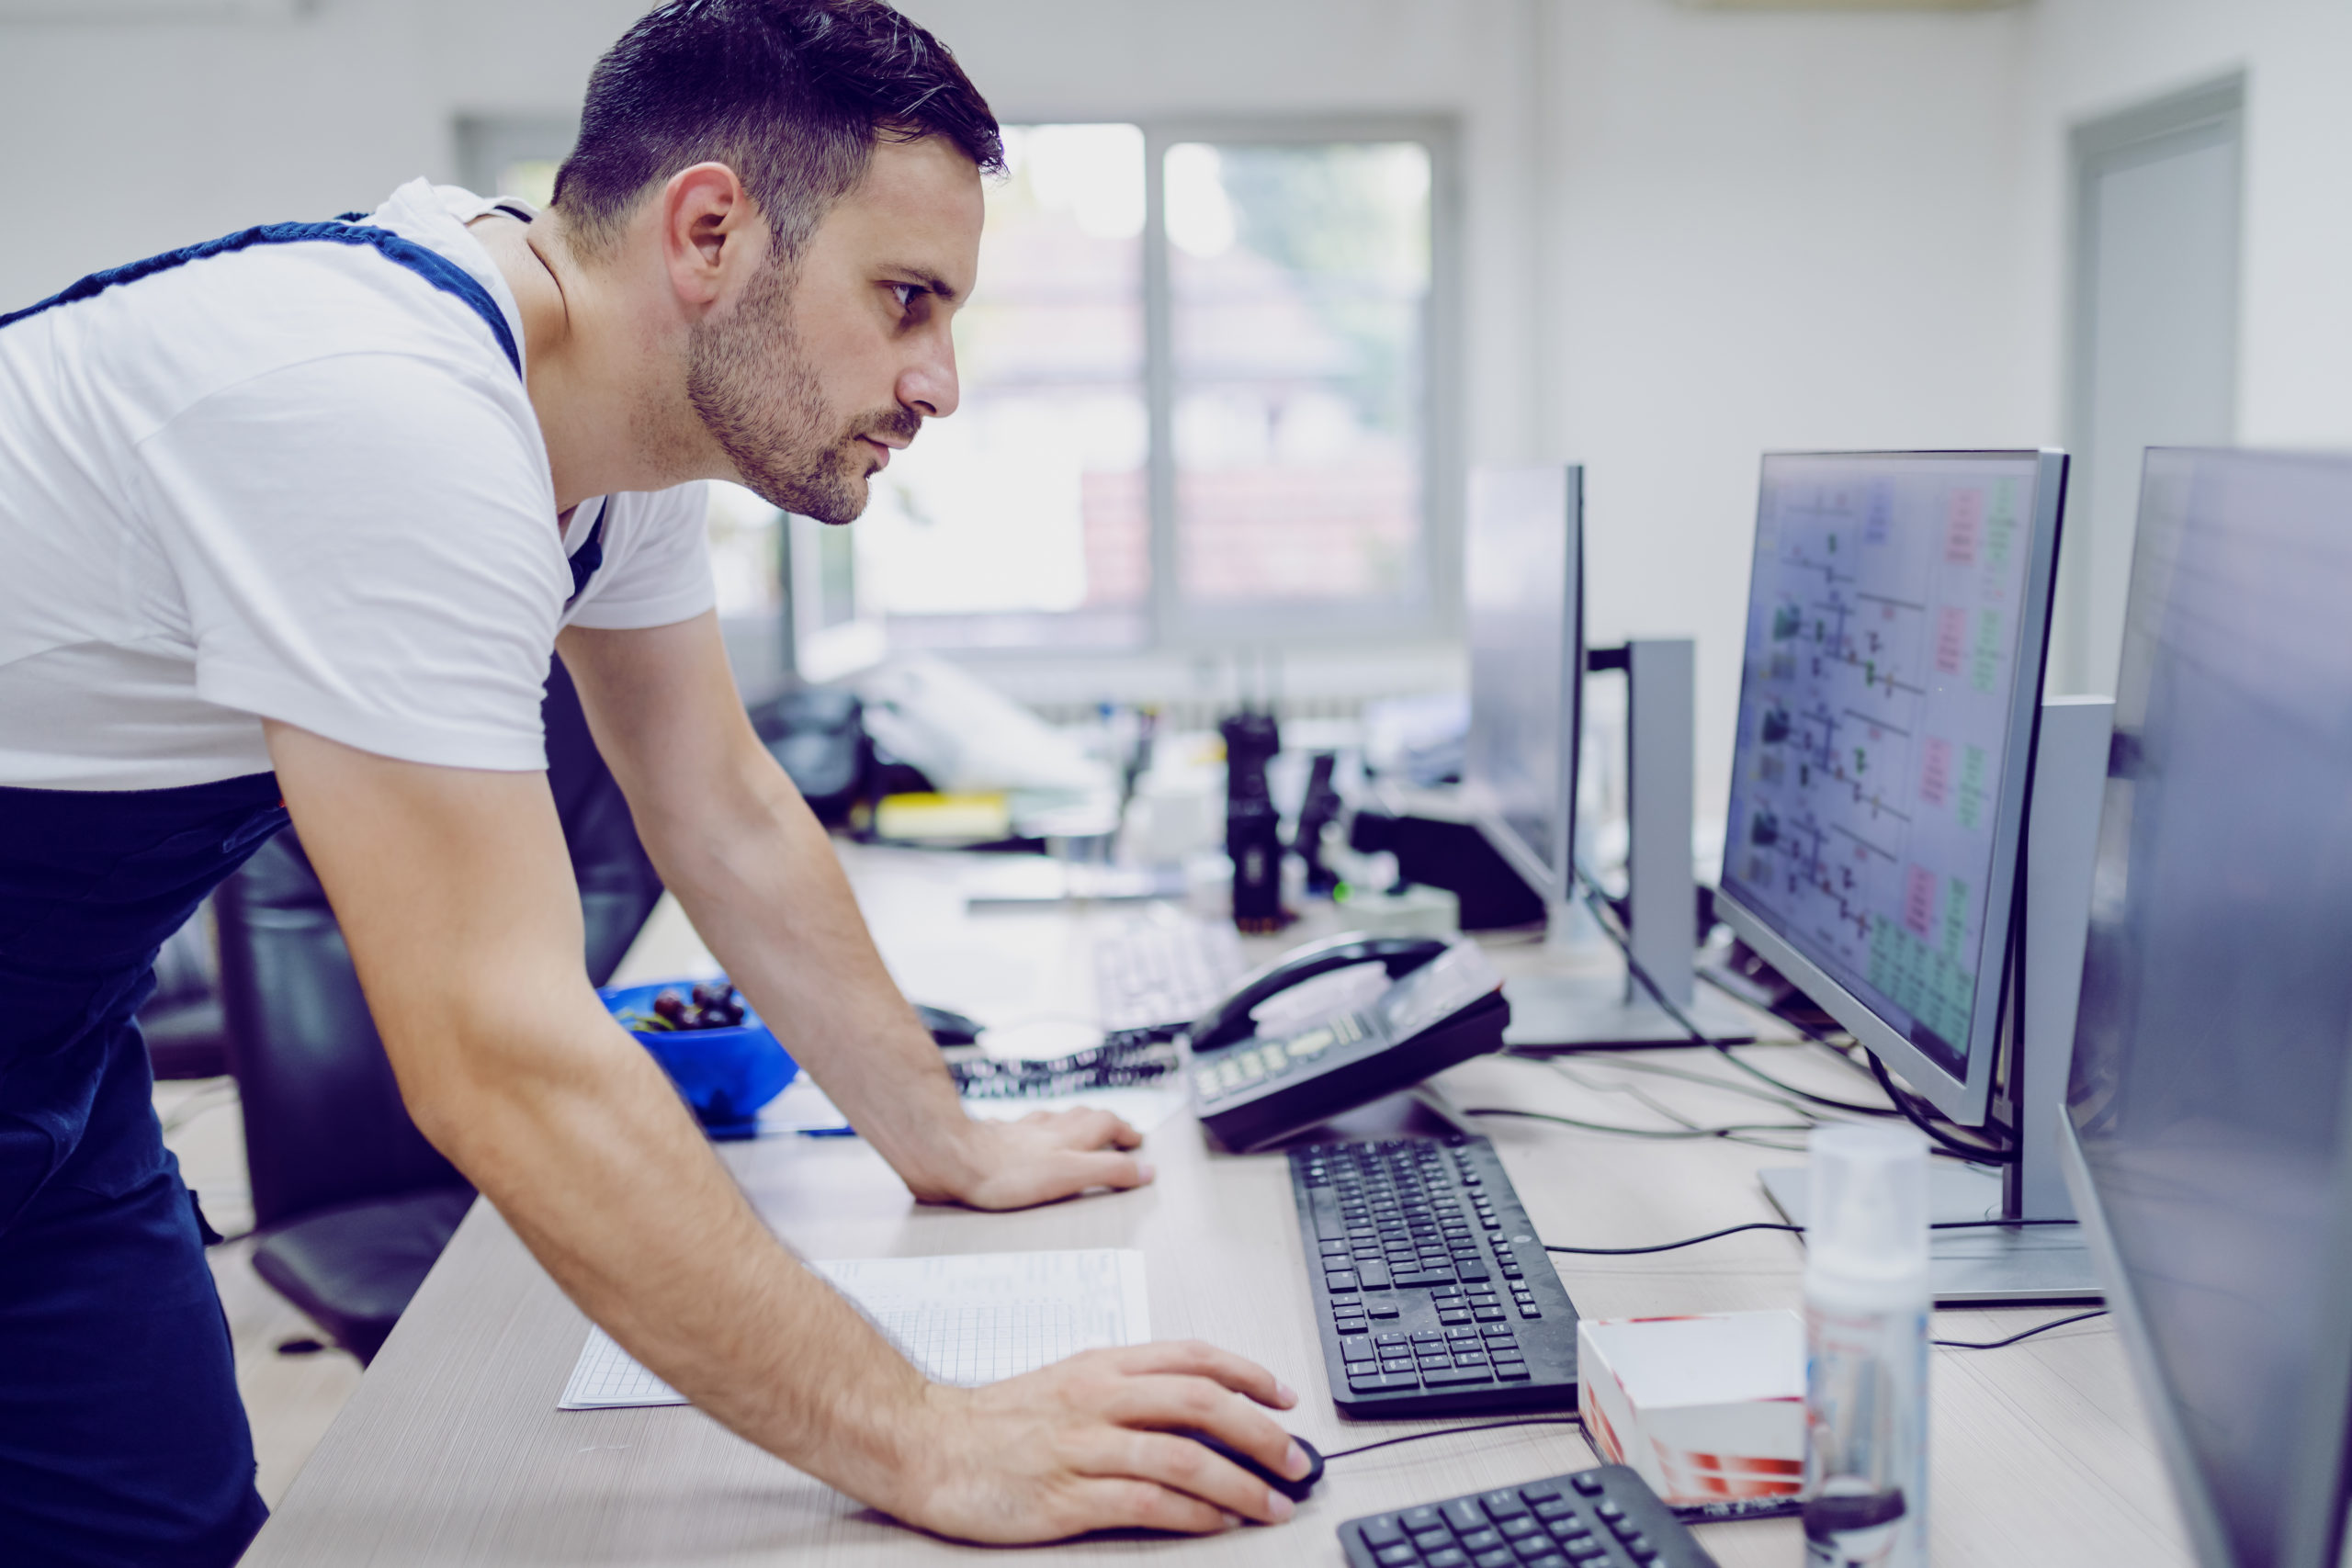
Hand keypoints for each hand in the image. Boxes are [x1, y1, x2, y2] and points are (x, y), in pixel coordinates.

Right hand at [878, 1341, 1307, 1541]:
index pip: (1193, 1357)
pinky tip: (1218, 1523)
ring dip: (1240, 1481)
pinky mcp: (1067, 1495)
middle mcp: (1100, 1398)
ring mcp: (1084, 1446)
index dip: (1249, 1374)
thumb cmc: (999, 1421)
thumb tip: (1200, 1408)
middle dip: (1262, 1431)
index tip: (1286, 1397)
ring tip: (1273, 1501)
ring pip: (1183, 1455)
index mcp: (1104, 1365)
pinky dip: (1193, 1513)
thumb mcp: (1070, 1383)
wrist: (927, 1446)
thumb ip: (1130, 1389)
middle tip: (1297, 1459)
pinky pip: (1147, 1502)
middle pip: (1202, 1402)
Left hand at [911, 1107, 1152, 1209]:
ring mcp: (1017, 1132)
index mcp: (1067, 1136)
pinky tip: (1018, 1132)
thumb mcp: (1070, 1175)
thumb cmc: (1007, 1172)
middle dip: (1101, 1121)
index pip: (1106, 1124)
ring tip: (1073, 1125)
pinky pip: (1014, 1128)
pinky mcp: (991, 1139)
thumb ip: (1109, 1171)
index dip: (1124, 1131)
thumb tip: (1145, 1170)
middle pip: (1081, 1116)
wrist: (953, 1160)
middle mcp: (1045, 1129)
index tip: (1136, 1140)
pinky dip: (1025, 1129)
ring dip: (1067, 1121)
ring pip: (1049, 1119)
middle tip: (1113, 1129)